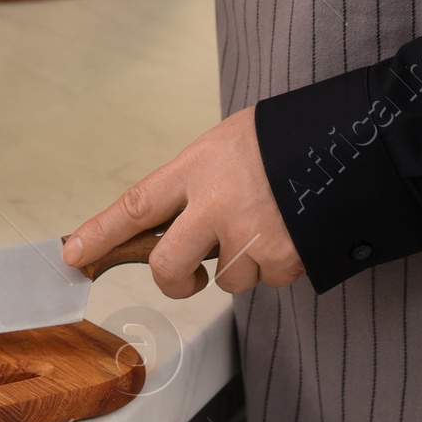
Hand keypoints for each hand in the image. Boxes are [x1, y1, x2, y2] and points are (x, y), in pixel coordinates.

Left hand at [62, 106, 304, 298]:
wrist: (348, 142)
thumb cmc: (285, 139)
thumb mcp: (229, 144)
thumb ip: (200, 182)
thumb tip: (180, 220)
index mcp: (196, 167)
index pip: (135, 204)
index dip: (100, 232)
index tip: (73, 253)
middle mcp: (214, 204)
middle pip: (168, 266)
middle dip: (174, 281)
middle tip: (188, 277)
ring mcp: (247, 235)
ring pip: (226, 280)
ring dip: (243, 265)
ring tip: (267, 224)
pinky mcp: (280, 260)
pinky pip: (268, 280)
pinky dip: (278, 265)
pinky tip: (291, 231)